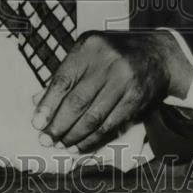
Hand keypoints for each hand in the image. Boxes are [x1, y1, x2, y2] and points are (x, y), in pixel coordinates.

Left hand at [31, 29, 192, 152]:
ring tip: (61, 144)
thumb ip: (64, 75)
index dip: (48, 105)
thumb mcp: (86, 53)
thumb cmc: (112, 54)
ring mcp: (124, 81)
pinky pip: (110, 124)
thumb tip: (37, 101)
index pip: (63, 80)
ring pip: (94, 116)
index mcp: (89, 47)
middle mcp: (107, 62)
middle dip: (59, 125)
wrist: (156, 54)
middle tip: (46, 139)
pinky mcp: (136, 98)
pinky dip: (93, 138)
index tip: (37, 123)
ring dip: (74, 135)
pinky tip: (80, 145)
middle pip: (77, 101)